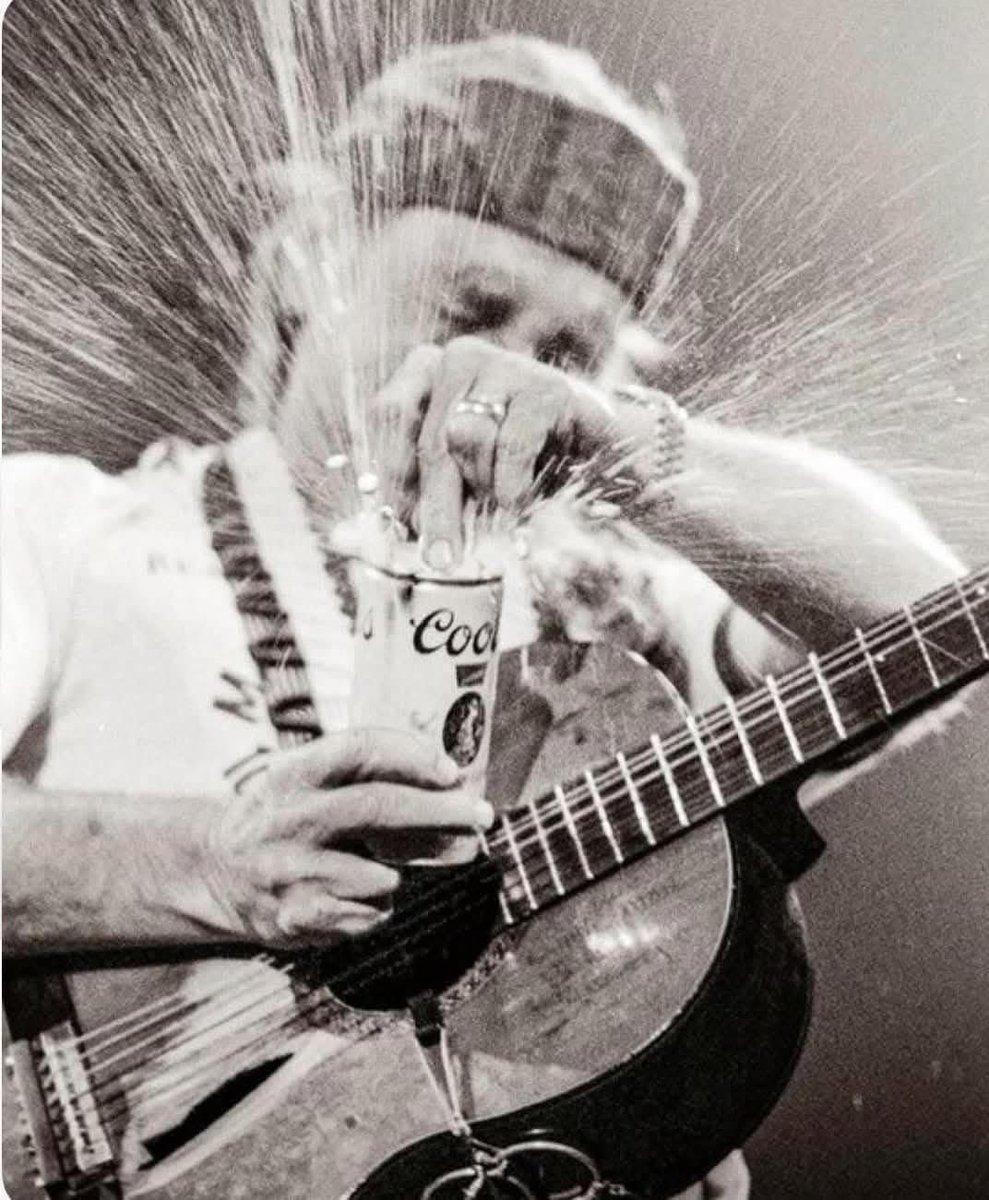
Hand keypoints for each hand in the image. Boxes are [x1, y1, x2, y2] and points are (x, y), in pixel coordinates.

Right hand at [192, 730, 492, 946]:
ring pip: (383, 874)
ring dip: (395, 874)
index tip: (451, 771)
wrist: (211, 871)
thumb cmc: (280, 816)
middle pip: (379, 808)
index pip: (360, 750)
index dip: (412, 756)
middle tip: (481, 816)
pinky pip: (370, 914)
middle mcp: (290, 818)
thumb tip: (450, 785)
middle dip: (440, 813)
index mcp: (293, 774)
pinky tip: (347, 896)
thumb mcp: (303, 781)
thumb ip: (362, 777)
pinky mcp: (298, 916)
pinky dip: (376, 907)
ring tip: (372, 869)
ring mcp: (291, 870)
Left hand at [369, 337, 656, 567]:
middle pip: (431, 438)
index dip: (392, 473)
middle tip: (439, 559)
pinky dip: (511, 484)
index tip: (397, 527)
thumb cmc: (526, 470)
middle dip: (434, 506)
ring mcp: (507, 366)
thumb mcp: (465, 486)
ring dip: (481, 490)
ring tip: (498, 516)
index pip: (391, 414)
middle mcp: (462, 358)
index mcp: (429, 373)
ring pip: (466, 438)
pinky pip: (511, 443)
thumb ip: (412, 504)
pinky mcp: (548, 388)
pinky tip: (517, 506)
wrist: (609, 457)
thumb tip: (341, 541)